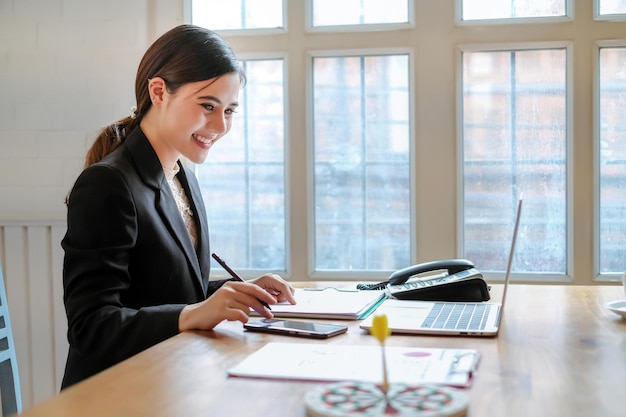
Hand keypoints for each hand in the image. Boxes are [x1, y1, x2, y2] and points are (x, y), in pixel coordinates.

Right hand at [178, 274, 295, 331]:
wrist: (196, 316)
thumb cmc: (214, 310)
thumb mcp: (228, 299)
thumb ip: (242, 298)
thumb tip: (261, 303)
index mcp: (231, 285)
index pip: (253, 288)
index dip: (265, 295)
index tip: (274, 302)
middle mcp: (228, 290)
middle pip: (252, 298)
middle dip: (263, 308)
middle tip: (269, 315)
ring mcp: (224, 299)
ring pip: (246, 307)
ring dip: (249, 315)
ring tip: (247, 319)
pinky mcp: (221, 310)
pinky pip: (239, 315)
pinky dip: (243, 319)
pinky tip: (241, 321)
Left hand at [247, 273, 296, 304]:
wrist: (244, 289)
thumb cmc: (247, 291)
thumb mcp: (255, 295)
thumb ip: (266, 297)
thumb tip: (276, 300)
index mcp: (269, 278)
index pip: (283, 286)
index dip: (289, 295)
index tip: (293, 303)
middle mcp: (274, 277)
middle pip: (288, 288)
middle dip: (284, 297)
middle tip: (274, 301)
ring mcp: (277, 280)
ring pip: (288, 290)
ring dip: (282, 297)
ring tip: (272, 299)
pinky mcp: (277, 284)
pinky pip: (285, 292)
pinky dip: (281, 296)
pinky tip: (274, 297)